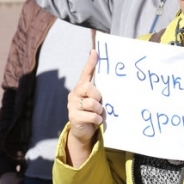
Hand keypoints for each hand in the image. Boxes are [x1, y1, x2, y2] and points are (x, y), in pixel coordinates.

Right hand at [66, 50, 103, 166]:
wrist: (83, 132)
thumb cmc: (92, 114)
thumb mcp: (96, 102)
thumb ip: (98, 93)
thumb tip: (110, 81)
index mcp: (81, 88)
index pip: (85, 73)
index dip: (90, 63)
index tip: (95, 51)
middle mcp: (74, 94)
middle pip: (89, 87)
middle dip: (97, 96)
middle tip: (99, 105)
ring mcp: (72, 105)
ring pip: (92, 103)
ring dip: (99, 111)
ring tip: (98, 115)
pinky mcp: (74, 116)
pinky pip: (92, 116)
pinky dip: (97, 120)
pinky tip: (95, 122)